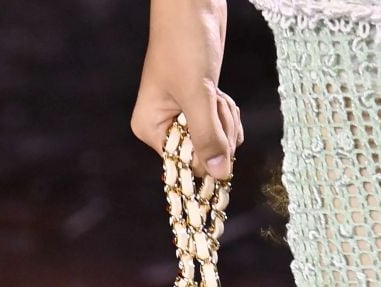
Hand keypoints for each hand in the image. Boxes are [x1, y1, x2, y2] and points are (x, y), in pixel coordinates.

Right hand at [131, 0, 243, 178]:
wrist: (193, 5)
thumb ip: (208, 137)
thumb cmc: (184, 42)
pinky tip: (220, 93)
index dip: (206, 152)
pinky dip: (228, 114)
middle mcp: (165, 128)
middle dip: (218, 131)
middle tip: (213, 101)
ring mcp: (185, 119)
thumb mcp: (197, 94)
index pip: (186, 165)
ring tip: (215, 92)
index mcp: (151, 129)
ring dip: (225, 120)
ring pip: (217, 144)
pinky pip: (223, 129)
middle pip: (205, 156)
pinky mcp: (202, 109)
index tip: (211, 124)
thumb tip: (219, 175)